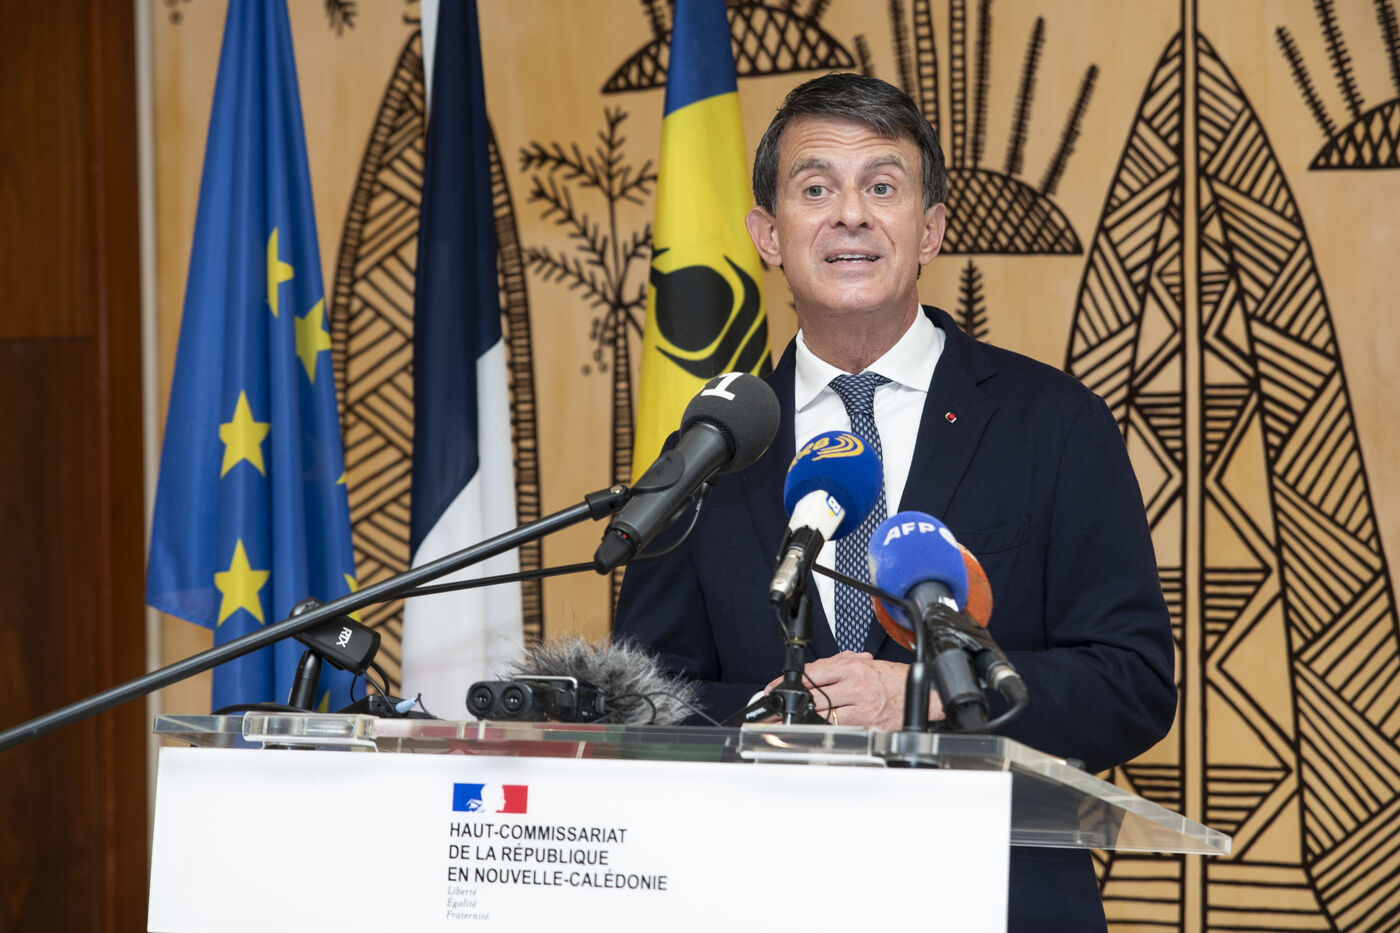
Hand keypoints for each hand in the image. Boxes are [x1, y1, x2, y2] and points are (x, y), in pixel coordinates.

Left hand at [764, 651, 944, 730]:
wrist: (919, 695)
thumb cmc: (893, 680)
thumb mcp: (864, 663)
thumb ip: (838, 665)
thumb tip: (811, 672)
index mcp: (853, 666)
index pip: (811, 672)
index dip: (788, 682)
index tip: (773, 689)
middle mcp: (856, 684)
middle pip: (813, 694)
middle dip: (790, 703)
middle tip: (772, 710)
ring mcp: (861, 706)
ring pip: (822, 712)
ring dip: (802, 718)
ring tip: (784, 722)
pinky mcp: (866, 724)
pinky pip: (837, 727)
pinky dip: (822, 728)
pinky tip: (810, 729)